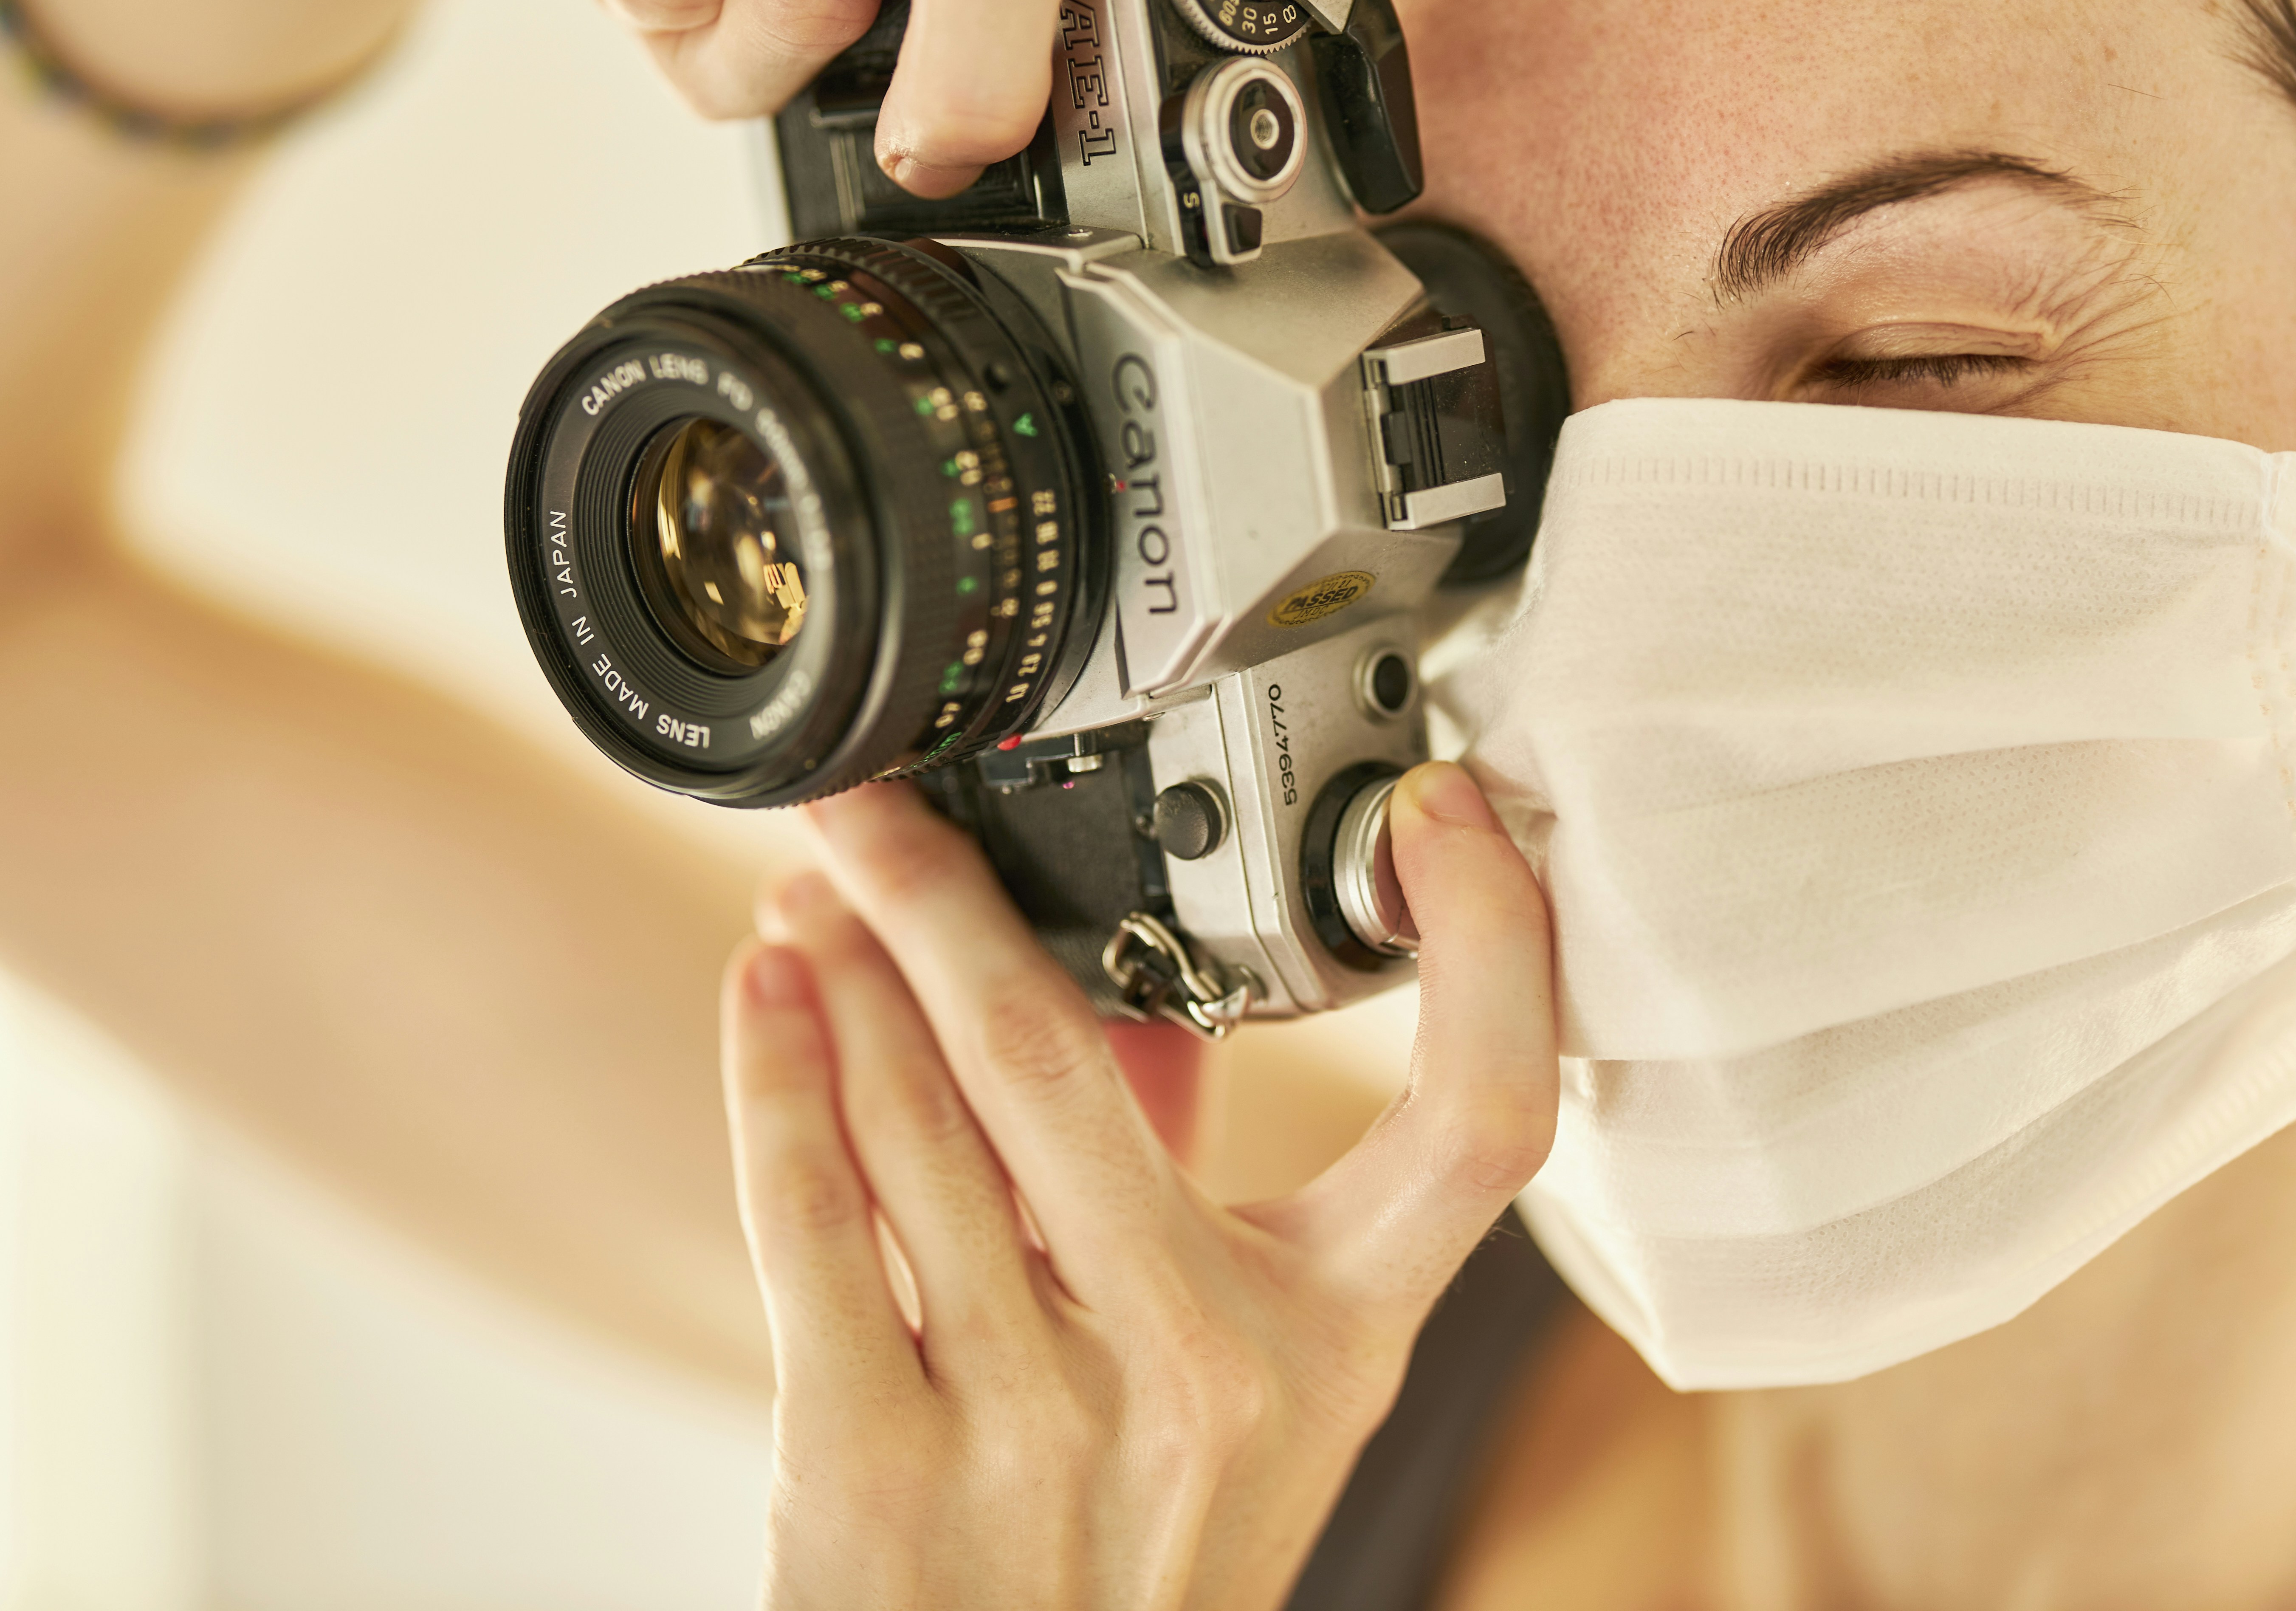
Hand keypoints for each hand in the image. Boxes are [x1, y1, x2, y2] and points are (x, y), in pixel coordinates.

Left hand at [722, 763, 1555, 1606]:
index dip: (1497, 946)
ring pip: (921, 1119)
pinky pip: (818, 1221)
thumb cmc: (1146, 1549)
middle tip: (883, 796)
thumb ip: (1193, 1183)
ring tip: (811, 886)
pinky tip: (763, 992)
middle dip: (949, 892)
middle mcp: (1208, 1373)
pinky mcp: (878, 1471)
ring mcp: (1042, 1424)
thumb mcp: (1236, 1387)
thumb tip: (1118, 984)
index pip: (1483, 1122)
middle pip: (1069, 1056)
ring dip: (846, 973)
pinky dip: (779, 1081)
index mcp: (1337, 1341)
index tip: (1442, 807)